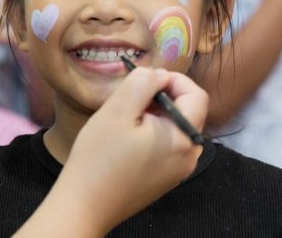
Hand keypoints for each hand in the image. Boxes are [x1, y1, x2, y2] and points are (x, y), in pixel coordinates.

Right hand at [57, 69, 207, 233]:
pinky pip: (168, 145)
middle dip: (161, 97)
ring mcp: (179, 171)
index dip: (173, 79)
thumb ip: (143, 83)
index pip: (196, 95)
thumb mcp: (118, 109)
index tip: (145, 80)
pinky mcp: (166, 179)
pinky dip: (152, 132)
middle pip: (187, 111)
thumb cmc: (99, 157)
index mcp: (184, 138)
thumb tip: (159, 75)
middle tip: (130, 100)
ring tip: (125, 120)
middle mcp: (190, 157)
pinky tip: (126, 140)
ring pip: (175, 127)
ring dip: (155, 114)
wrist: (84, 206)